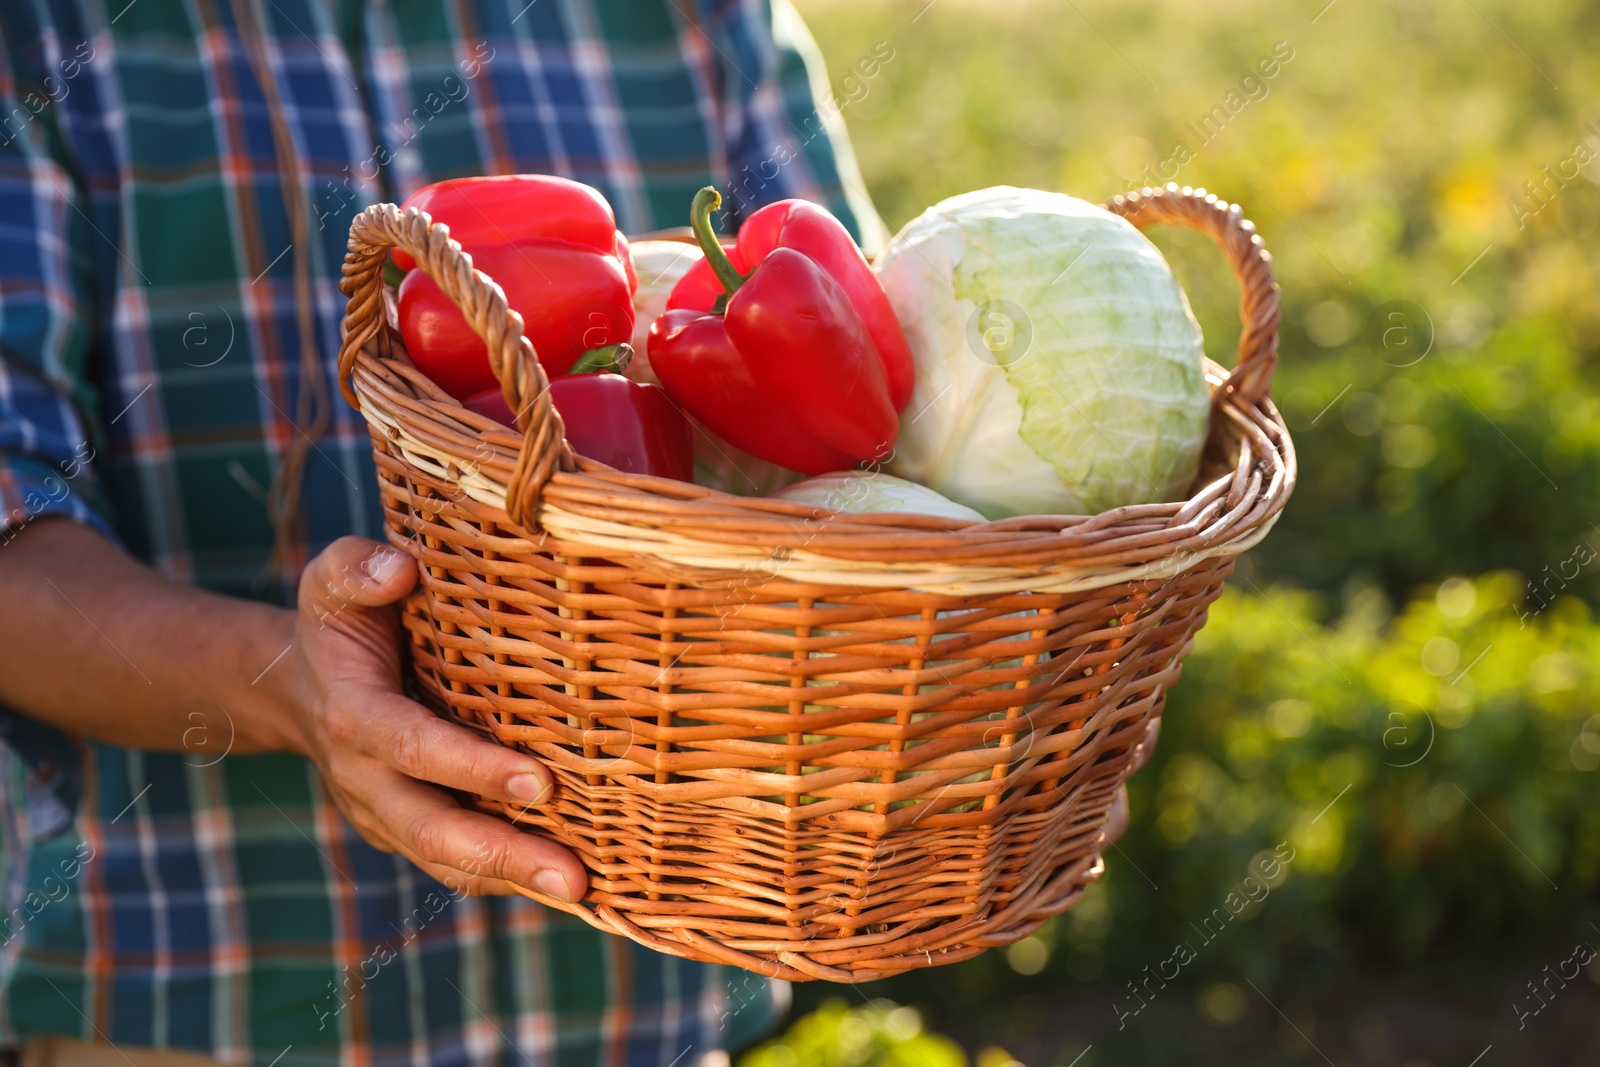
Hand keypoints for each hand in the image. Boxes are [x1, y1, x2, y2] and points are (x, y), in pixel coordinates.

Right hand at [278, 535, 585, 899]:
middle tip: (574, 877)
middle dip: (505, 854)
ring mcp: (386, 813)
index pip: (416, 749)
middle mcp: (367, 778)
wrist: (299, 684)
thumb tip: (402, 570)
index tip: (542, 780)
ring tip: (584, 894)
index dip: (474, 769)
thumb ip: (359, 568)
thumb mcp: (333, 580)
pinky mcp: (407, 830)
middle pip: (433, 830)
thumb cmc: (340, 621)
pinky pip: (455, 864)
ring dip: (515, 881)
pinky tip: (566, 887)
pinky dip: (508, 879)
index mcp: (355, 715)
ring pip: (447, 861)